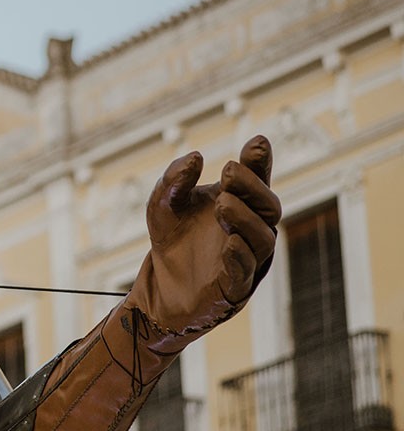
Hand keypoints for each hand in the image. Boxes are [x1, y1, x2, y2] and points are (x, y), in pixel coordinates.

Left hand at [130, 136, 281, 335]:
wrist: (160, 284)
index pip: (257, 180)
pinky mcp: (236, 287)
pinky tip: (228, 242)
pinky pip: (246, 271)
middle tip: (228, 172)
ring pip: (263, 238)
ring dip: (245, 218)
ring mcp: (247, 259)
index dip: (260, 162)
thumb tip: (196, 157)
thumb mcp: (163, 203)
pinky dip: (240, 255)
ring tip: (222, 204)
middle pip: (270, 206)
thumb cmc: (172, 238)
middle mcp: (250, 229)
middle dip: (252, 187)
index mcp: (239, 203)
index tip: (256, 142)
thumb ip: (175, 179)